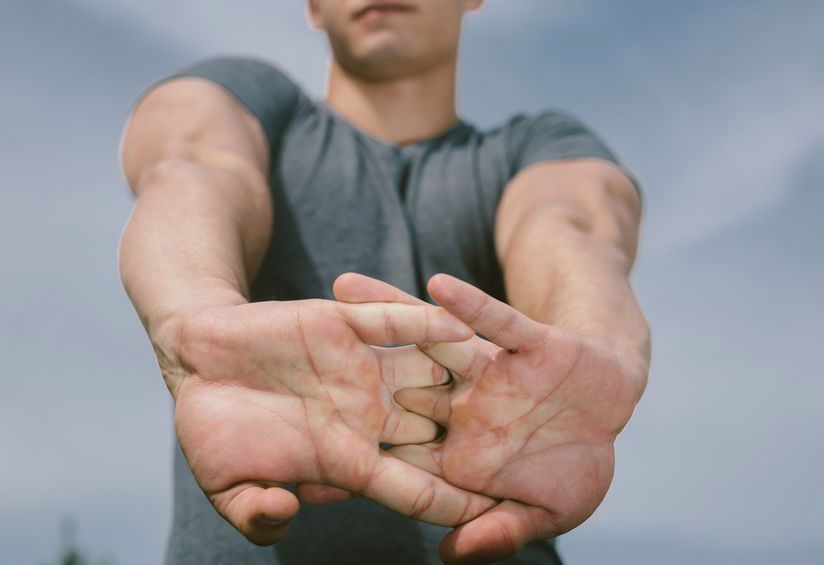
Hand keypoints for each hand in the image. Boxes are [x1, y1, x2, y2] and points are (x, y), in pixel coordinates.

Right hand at [158, 298, 495, 545]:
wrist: (196, 362)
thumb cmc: (212, 429)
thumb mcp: (228, 484)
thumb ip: (256, 511)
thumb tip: (287, 513)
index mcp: (346, 457)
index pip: (411, 487)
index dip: (450, 503)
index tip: (492, 516)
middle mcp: (366, 413)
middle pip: (436, 433)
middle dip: (477, 445)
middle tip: (532, 456)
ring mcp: (361, 368)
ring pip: (427, 373)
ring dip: (465, 377)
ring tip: (518, 382)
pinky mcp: (346, 324)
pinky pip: (395, 323)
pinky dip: (424, 322)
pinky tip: (460, 323)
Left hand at [334, 273, 643, 563]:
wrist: (614, 415)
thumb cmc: (574, 471)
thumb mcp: (543, 513)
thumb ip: (498, 531)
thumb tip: (450, 553)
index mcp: (458, 451)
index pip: (399, 453)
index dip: (354, 454)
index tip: (304, 460)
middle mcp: (462, 406)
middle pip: (394, 384)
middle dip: (348, 370)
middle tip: (291, 350)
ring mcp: (491, 373)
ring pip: (431, 341)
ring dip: (390, 311)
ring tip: (342, 286)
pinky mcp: (527, 346)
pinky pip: (497, 322)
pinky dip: (471, 305)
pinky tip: (439, 285)